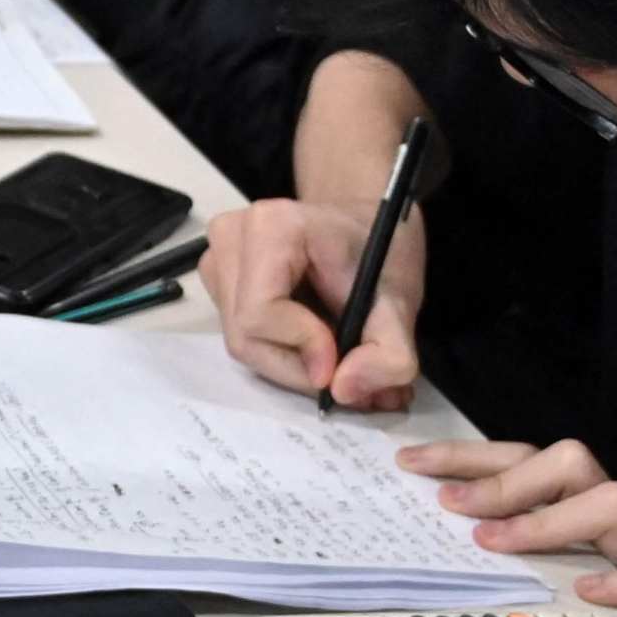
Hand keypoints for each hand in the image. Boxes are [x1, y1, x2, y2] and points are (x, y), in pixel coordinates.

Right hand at [209, 193, 425, 410]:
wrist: (364, 226)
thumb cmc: (381, 252)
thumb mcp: (400, 304)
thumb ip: (387, 354)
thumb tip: (342, 391)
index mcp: (271, 227)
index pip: (259, 315)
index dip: (302, 348)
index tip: (344, 361)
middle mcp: (230, 238)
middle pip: (245, 337)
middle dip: (299, 368)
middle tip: (348, 374)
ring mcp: (216, 258)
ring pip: (241, 343)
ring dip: (291, 364)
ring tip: (337, 357)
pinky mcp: (217, 279)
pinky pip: (241, 336)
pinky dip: (279, 352)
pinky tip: (312, 339)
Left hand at [396, 438, 616, 616]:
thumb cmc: (588, 604)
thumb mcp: (537, 566)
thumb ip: (498, 540)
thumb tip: (425, 527)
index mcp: (573, 503)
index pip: (521, 458)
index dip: (466, 456)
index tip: (410, 463)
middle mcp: (609, 518)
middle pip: (570, 462)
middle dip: (506, 480)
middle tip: (451, 506)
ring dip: (553, 520)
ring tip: (496, 544)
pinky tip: (587, 592)